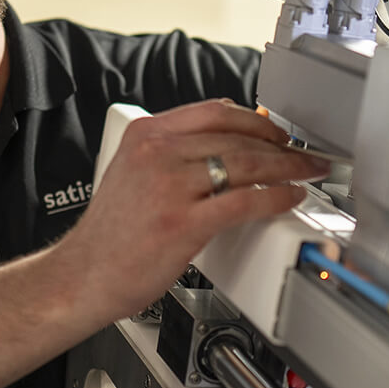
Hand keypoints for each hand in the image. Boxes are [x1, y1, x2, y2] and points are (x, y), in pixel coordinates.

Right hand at [53, 99, 328, 320]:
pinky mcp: (183, 223)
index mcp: (145, 135)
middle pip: (235, 136)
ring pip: (246, 164)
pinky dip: (275, 197)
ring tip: (306, 174)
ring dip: (287, 168)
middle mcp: (156, 153)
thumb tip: (227, 150)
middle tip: (304, 155)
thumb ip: (173, 156)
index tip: (276, 132)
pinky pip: (244, 200)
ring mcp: (169, 186)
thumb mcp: (133, 173)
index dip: (255, 120)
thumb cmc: (112, 235)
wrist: (82, 277)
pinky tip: (288, 198)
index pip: (213, 111)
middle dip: (279, 145)